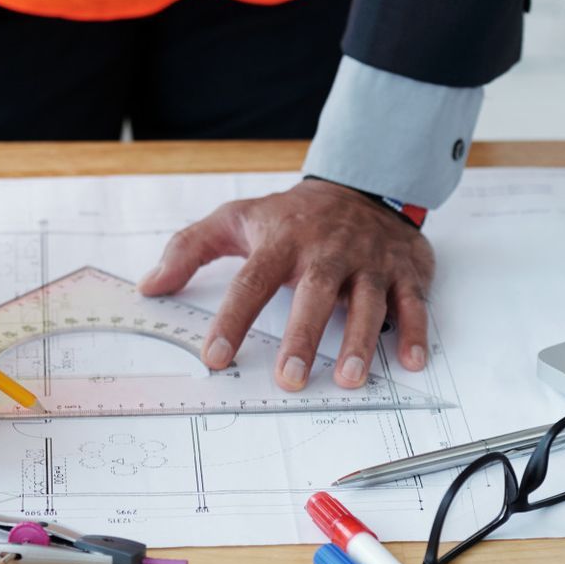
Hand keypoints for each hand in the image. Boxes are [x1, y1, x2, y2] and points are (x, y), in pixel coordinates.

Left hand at [139, 179, 433, 390]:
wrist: (363, 185)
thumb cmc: (295, 216)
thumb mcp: (237, 219)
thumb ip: (189, 249)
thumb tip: (151, 285)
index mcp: (283, 240)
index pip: (252, 281)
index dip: (233, 319)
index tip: (215, 357)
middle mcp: (328, 251)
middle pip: (315, 293)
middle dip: (305, 335)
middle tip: (290, 377)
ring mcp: (369, 262)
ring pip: (368, 301)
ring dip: (361, 341)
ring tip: (349, 378)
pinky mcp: (404, 271)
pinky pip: (412, 303)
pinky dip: (414, 331)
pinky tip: (409, 361)